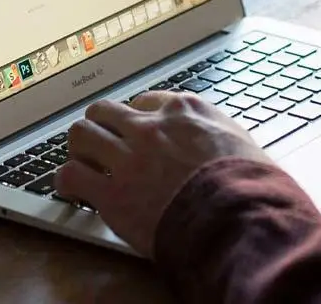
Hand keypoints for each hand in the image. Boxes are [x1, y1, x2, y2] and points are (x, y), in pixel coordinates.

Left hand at [56, 91, 269, 254]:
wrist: (239, 219)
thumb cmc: (253, 188)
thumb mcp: (245, 145)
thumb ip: (221, 138)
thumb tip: (224, 147)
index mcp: (185, 112)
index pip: (147, 102)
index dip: (139, 119)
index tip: (138, 133)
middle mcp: (151, 127)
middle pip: (105, 111)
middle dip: (101, 127)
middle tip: (102, 146)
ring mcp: (128, 158)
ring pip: (80, 135)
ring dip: (80, 150)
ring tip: (82, 164)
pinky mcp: (111, 193)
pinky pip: (70, 175)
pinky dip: (67, 182)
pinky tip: (71, 191)